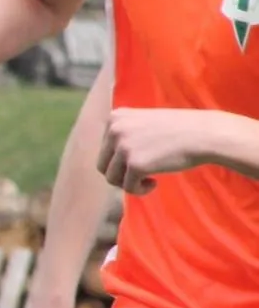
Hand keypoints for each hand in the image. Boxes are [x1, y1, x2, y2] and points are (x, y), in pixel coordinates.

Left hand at [97, 108, 211, 194]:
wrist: (204, 134)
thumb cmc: (178, 130)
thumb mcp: (143, 123)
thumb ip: (124, 134)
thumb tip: (107, 161)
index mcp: (115, 117)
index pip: (104, 148)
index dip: (119, 161)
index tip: (138, 161)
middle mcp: (114, 130)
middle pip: (103, 164)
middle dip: (120, 174)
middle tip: (141, 175)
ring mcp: (123, 147)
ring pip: (112, 178)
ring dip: (128, 183)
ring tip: (148, 179)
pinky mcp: (135, 164)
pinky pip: (128, 187)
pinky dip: (139, 190)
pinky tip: (154, 183)